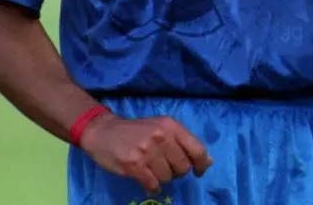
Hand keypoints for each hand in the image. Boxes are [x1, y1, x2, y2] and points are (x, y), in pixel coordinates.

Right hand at [79, 112, 212, 194]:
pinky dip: (152, 187)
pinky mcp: (134, 165)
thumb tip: (208, 162)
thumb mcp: (162, 128)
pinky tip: (148, 182)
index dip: (201, 164)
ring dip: (162, 179)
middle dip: (177, 172)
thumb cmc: (137, 130)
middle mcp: (162, 136)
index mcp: (171, 125)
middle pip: (183, 167)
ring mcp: (147, 151)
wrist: (104, 131)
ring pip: (167, 177)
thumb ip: (184, 142)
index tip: (198, 171)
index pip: (197, 149)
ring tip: (152, 170)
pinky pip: (152, 184)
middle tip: (166, 167)